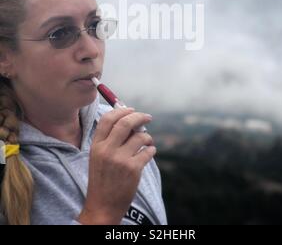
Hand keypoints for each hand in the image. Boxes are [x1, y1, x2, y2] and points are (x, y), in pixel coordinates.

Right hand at [78, 107, 155, 224]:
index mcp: (96, 145)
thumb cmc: (102, 179)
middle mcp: (107, 150)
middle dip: (139, 116)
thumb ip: (110, 139)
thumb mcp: (98, 157)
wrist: (102, 206)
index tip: (131, 109)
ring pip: (140, 137)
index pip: (107, 119)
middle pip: (125, 123)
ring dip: (147, 137)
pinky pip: (148, 151)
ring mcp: (120, 160)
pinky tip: (149, 153)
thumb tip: (130, 119)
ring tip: (147, 142)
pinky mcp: (133, 169)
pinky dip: (151, 150)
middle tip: (148, 117)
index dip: (121, 111)